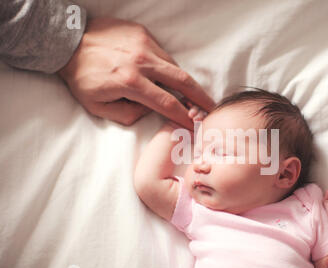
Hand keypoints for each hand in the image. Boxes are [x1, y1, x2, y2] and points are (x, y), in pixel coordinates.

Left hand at [58, 17, 214, 127]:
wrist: (67, 43)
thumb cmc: (81, 77)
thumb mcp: (99, 107)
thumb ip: (128, 114)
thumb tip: (149, 110)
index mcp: (130, 82)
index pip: (167, 103)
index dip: (184, 116)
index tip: (194, 125)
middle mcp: (141, 61)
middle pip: (182, 80)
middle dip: (201, 96)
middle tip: (212, 107)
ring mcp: (143, 44)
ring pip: (174, 66)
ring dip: (184, 81)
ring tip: (191, 93)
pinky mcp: (142, 33)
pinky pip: (163, 53)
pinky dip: (168, 67)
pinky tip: (167, 75)